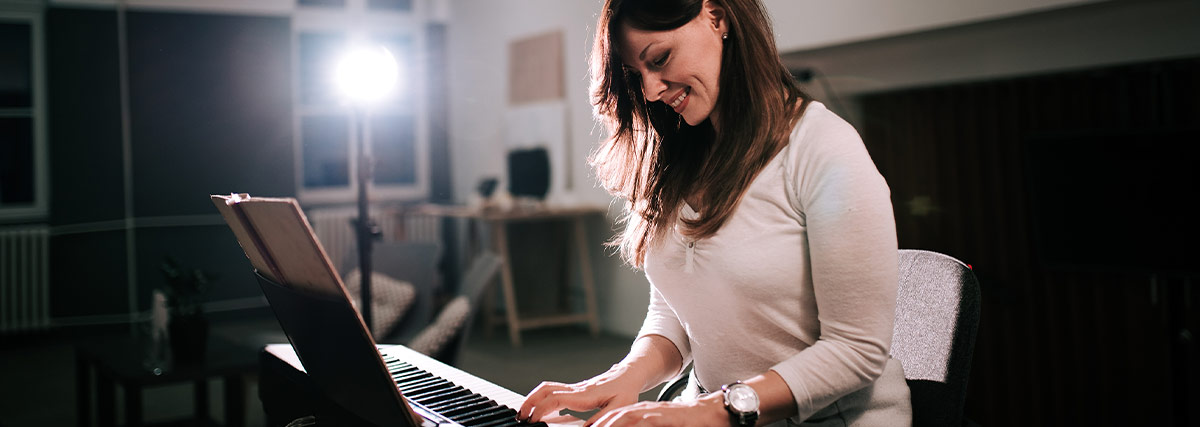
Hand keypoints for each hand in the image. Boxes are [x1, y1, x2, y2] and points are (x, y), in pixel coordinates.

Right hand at [518, 364, 642, 424]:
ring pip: (546, 388)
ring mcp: (574, 388)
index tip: (532, 420)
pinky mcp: (575, 390)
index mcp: (584, 394)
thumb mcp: (620, 406)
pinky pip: (553, 391)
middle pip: (545, 390)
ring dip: (533, 398)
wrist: (629, 374)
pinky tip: (541, 410)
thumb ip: (603, 418)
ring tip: (525, 414)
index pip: (555, 398)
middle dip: (529, 402)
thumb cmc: (626, 390)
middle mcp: (576, 389)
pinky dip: (541, 399)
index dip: (541, 408)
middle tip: (520, 416)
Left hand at [587, 392, 728, 426]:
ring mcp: (654, 412)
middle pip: (616, 415)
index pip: (615, 416)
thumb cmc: (685, 423)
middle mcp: (645, 409)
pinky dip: (633, 426)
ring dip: (611, 424)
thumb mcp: (658, 426)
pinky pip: (645, 422)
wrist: (709, 413)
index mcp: (641, 412)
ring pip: (626, 416)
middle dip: (600, 424)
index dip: (600, 423)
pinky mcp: (665, 416)